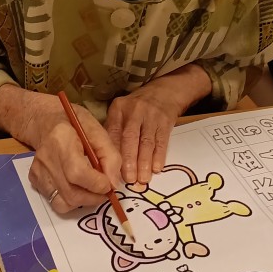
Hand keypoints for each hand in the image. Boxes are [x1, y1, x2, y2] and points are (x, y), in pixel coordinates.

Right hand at [0, 86, 121, 213]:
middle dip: (94, 197)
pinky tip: (77, 186)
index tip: (109, 184)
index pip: (77, 173)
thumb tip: (113, 184)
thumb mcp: (98, 131)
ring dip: (83, 201)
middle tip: (104, 190)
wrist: (46, 121)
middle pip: (71, 193)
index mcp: (61, 140)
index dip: (97, 184)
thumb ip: (110, 156)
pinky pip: (56, 201)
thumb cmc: (75, 124)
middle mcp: (46, 158)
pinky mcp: (34, 180)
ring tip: (91, 189)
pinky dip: (71, 200)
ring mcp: (38, 171)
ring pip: (63, 203)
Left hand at [105, 65, 211, 184]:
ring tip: (143, 179)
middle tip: (128, 179)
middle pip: (130, 138)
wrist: (165, 92)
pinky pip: (162, 141)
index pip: (113, 133)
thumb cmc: (138, 107)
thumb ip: (114, 131)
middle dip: (129, 161)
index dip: (113, 153)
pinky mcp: (166, 121)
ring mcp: (151, 116)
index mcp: (119, 109)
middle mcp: (134, 111)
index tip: (111, 171)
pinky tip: (157, 169)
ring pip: (146, 142)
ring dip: (144, 162)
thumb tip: (106, 159)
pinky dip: (159, 156)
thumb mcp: (122, 112)